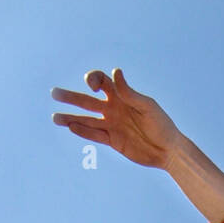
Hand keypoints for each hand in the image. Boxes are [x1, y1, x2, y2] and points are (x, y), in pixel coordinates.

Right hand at [51, 68, 179, 168]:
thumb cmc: (162, 125)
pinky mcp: (113, 141)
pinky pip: (94, 135)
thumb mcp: (147, 106)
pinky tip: (70, 127)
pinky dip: (83, 131)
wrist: (168, 150)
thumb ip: (129, 92)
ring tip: (55, 118)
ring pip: (87, 119)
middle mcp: (114, 108)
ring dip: (71, 117)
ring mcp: (112, 125)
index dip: (93, 80)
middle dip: (71, 97)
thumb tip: (115, 72)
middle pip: (88, 100)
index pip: (102, 82)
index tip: (94, 87)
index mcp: (122, 96)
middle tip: (54, 93)